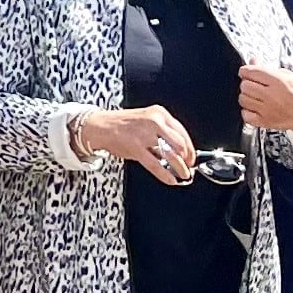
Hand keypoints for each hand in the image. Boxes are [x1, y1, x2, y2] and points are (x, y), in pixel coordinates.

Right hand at [79, 106, 200, 182]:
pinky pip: (155, 164)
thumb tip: (178, 150)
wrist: (100, 125)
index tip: (191, 157)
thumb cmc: (123, 124)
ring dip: (179, 168)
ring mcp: (144, 135)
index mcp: (159, 113)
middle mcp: (154, 122)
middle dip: (187, 158)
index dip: (190, 148)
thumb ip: (163, 131)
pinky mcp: (136, 147)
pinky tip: (170, 179)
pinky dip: (165, 174)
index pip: (182, 132)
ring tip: (183, 175)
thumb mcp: (146, 119)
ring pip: (170, 154)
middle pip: (180, 143)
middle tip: (188, 167)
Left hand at [238, 65, 292, 140]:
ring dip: (247, 96)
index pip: (250, 72)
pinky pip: (245, 115)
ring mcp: (268, 111)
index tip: (247, 72)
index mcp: (279, 81)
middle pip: (244, 86)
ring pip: (242, 100)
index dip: (246, 70)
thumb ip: (267, 69)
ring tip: (257, 95)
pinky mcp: (266, 122)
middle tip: (255, 84)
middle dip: (247, 82)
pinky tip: (256, 107)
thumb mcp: (288, 75)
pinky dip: (247, 111)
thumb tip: (252, 62)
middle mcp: (272, 96)